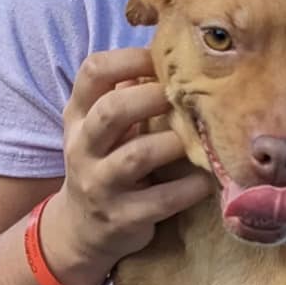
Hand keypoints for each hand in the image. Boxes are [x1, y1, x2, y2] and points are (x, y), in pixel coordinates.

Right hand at [39, 48, 212, 284]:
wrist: (81, 230)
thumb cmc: (105, 164)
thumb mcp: (101, 129)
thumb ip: (125, 95)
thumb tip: (171, 54)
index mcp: (78, 116)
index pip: (92, 72)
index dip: (129, 58)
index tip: (160, 59)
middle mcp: (82, 148)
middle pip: (112, 111)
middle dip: (152, 98)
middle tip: (182, 97)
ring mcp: (100, 185)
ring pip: (136, 156)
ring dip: (174, 143)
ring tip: (197, 139)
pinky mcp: (122, 218)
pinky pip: (161, 200)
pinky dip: (190, 187)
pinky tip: (207, 180)